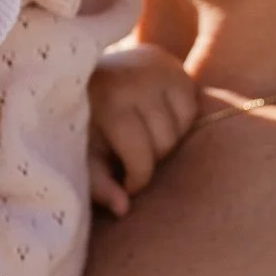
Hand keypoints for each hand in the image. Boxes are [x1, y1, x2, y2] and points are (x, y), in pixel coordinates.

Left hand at [87, 44, 198, 216]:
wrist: (89, 75)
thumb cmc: (86, 125)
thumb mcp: (84, 156)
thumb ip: (100, 185)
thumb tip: (123, 209)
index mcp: (107, 102)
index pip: (141, 155)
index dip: (138, 178)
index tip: (128, 184)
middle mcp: (134, 80)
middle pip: (165, 142)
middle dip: (152, 157)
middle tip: (133, 155)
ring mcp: (158, 69)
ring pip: (182, 126)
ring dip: (167, 139)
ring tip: (144, 136)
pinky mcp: (174, 66)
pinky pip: (192, 108)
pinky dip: (180, 120)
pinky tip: (157, 119)